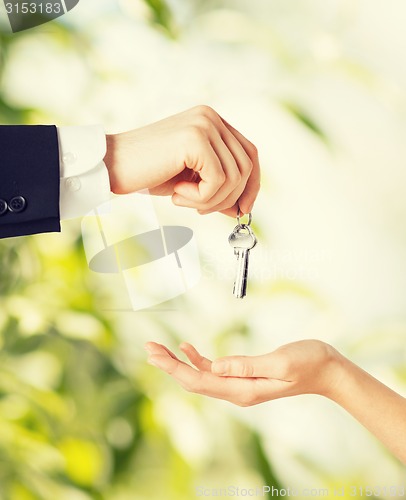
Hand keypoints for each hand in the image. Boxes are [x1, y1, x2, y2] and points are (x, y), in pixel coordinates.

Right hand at [104, 105, 259, 215]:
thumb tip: (242, 207)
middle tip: (201, 209)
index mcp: (212, 122)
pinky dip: (200, 198)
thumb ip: (218, 185)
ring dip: (210, 200)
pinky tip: (177, 194)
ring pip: (234, 177)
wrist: (112, 165)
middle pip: (246, 167)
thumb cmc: (148, 172)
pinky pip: (217, 181)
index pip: (249, 153)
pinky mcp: (195, 139)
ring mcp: (204, 125)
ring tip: (183, 199)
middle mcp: (211, 117)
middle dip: (229, 198)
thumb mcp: (191, 179)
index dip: (252, 184)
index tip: (243, 208)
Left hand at [144, 340, 342, 406]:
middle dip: (170, 365)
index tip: (155, 354)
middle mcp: (238, 391)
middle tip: (148, 348)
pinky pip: (214, 370)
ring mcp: (240, 385)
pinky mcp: (244, 376)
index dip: (175, 368)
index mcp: (244, 390)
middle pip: (194, 380)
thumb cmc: (309, 363)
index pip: (200, 381)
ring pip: (201, 375)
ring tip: (159, 348)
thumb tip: (214, 366)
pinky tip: (187, 349)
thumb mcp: (279, 362)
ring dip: (179, 363)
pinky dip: (198, 360)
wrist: (327, 370)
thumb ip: (246, 366)